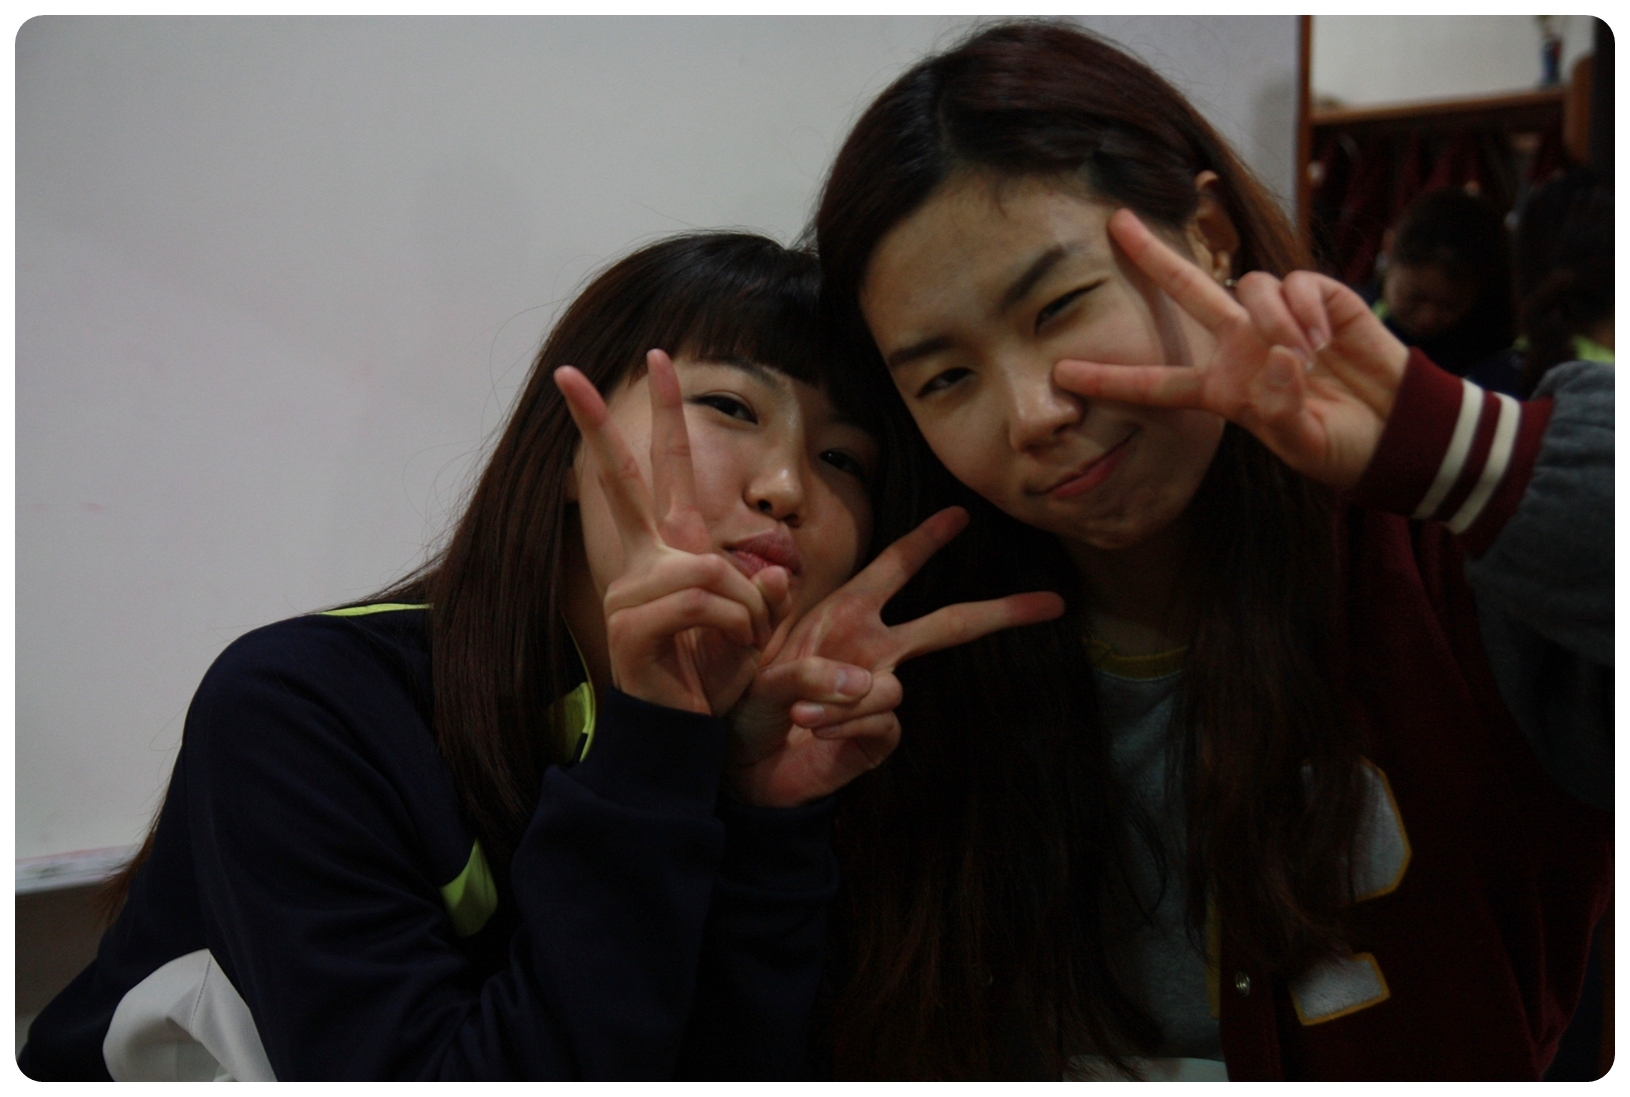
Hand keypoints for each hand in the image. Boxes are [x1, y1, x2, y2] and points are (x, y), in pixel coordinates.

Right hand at [555, 350, 789, 715]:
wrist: (685, 736)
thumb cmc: (713, 679)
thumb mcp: (753, 625)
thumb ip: (764, 589)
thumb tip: (773, 573)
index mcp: (670, 550)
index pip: (660, 473)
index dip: (662, 416)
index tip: (656, 359)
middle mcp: (643, 561)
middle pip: (624, 479)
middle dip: (599, 423)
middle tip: (567, 373)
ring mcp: (630, 590)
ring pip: (709, 566)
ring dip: (747, 607)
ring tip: (747, 641)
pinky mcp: (630, 624)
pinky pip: (701, 599)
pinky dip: (734, 624)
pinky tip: (730, 650)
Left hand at [726, 506, 1064, 806]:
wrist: (736, 758)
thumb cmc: (744, 695)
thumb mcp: (754, 652)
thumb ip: (798, 648)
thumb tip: (863, 672)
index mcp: (846, 612)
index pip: (894, 568)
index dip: (925, 540)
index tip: (959, 514)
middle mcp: (874, 648)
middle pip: (950, 624)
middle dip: (1001, 611)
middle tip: (1052, 601)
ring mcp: (879, 693)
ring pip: (894, 689)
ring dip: (843, 700)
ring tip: (799, 713)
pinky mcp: (877, 738)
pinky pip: (881, 723)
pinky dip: (844, 725)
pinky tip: (813, 730)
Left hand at [1053, 209, 1411, 489]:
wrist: (1399, 425)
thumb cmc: (1343, 445)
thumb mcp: (1305, 445)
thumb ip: (1281, 412)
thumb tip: (1276, 360)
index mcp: (1223, 389)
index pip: (1155, 384)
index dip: (1110, 380)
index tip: (1061, 376)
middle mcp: (1241, 345)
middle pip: (1186, 291)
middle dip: (1151, 255)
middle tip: (1114, 222)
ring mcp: (1277, 316)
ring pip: (1249, 287)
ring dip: (1273, 321)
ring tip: (1306, 357)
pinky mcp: (1318, 295)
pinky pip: (1292, 283)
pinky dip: (1303, 309)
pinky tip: (1322, 338)